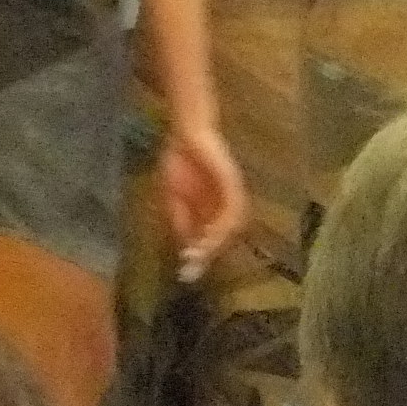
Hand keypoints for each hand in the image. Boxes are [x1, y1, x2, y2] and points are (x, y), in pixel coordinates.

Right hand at [160, 121, 247, 282]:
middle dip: (207, 256)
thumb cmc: (181, 161)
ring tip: (199, 255)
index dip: (199, 257)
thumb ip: (180, 220)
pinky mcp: (233, 185)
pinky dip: (222, 224)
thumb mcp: (173, 197)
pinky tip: (209, 234)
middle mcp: (227, 207)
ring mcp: (233, 196)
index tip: (186, 272)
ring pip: (230, 228)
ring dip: (215, 243)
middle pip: (222, 238)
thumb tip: (184, 245)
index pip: (210, 240)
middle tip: (192, 269)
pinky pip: (233, 209)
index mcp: (212, 211)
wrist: (187, 133)